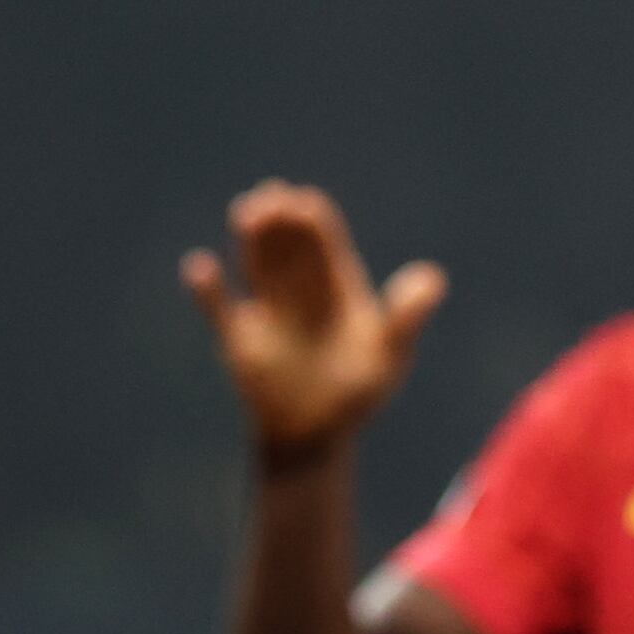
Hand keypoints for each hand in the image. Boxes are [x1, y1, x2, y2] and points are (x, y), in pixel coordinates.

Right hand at [179, 183, 445, 463]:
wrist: (316, 435)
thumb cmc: (358, 393)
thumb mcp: (390, 355)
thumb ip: (405, 318)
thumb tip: (433, 278)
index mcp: (336, 285)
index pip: (323, 242)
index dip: (313, 220)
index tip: (305, 203)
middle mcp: (299, 289)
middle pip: (287, 245)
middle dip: (280, 220)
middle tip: (272, 197)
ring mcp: (267, 310)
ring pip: (256, 264)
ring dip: (251, 239)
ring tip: (247, 211)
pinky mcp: (239, 339)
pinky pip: (219, 309)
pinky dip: (207, 290)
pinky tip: (199, 267)